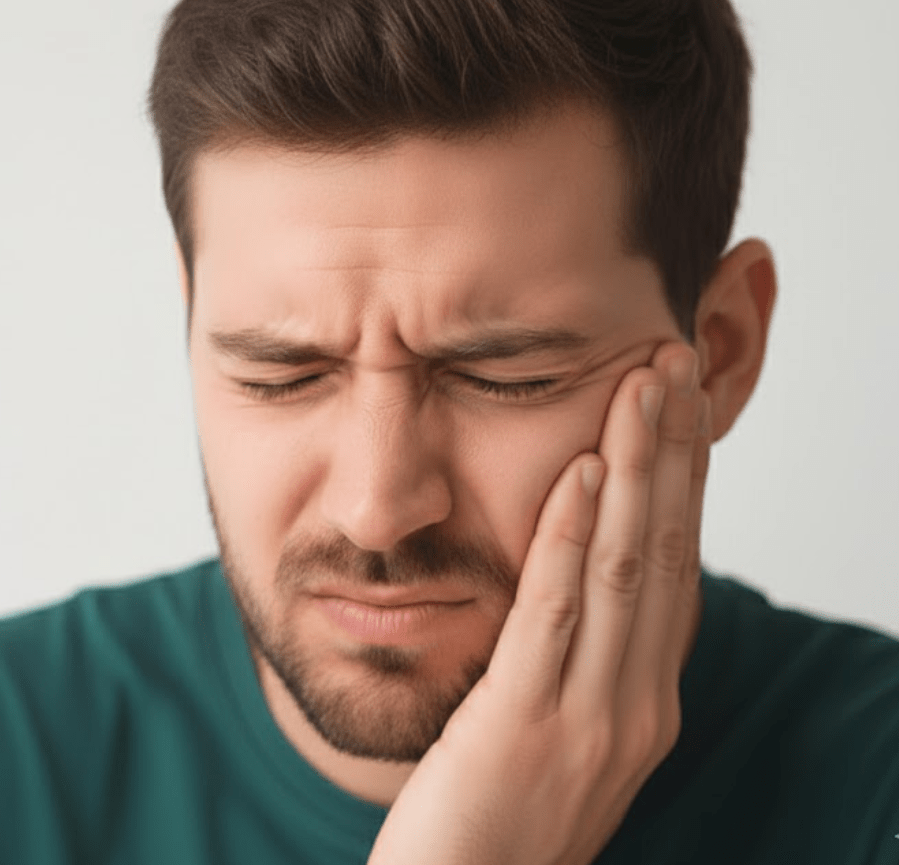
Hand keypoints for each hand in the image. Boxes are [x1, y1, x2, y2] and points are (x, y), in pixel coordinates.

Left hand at [367, 342, 711, 864]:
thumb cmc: (493, 817)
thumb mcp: (554, 731)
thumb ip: (573, 658)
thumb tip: (575, 578)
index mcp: (644, 701)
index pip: (674, 567)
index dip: (683, 479)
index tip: (680, 401)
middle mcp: (635, 706)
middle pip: (664, 552)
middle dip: (672, 450)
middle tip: (675, 359)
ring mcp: (589, 720)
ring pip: (621, 569)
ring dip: (635, 468)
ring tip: (643, 385)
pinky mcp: (524, 728)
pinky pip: (553, 615)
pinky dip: (568, 537)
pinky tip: (581, 472)